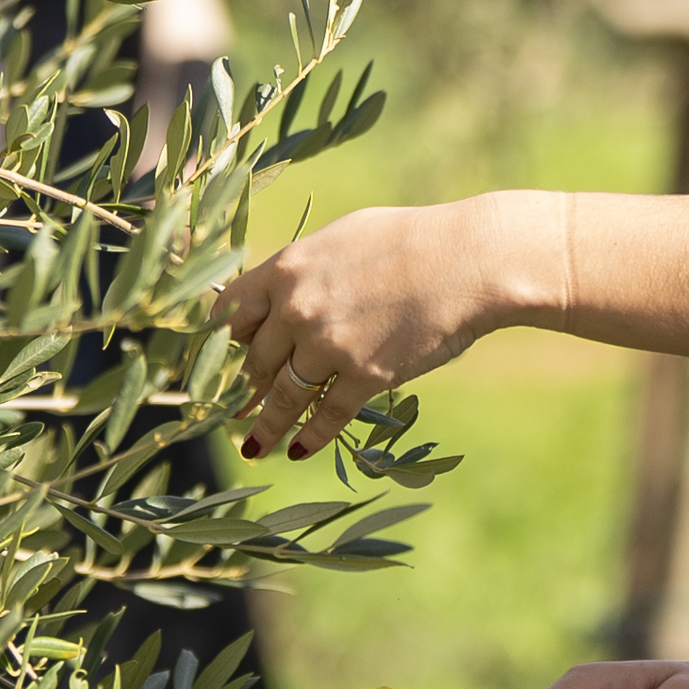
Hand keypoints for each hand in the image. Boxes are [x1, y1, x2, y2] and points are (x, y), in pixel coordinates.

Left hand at [213, 194, 549, 460]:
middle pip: (254, 359)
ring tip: (255, 445)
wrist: (468, 260)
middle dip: (243, 388)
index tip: (220, 359)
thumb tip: (281, 289)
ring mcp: (329, 345)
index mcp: (286, 268)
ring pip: (283, 396)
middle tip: (235, 408)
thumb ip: (303, 269)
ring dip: (267, 426)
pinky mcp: (365, 375)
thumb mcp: (341, 239)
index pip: (229, 312)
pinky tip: (300, 450)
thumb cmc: (409, 239)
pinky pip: (327, 415)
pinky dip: (310, 437)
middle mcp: (297, 309)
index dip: (220, 340)